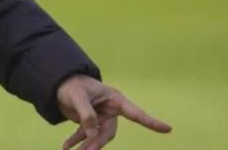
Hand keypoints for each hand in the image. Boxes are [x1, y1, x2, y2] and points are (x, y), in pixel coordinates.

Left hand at [57, 74, 171, 149]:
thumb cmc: (72, 86)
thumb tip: (92, 135)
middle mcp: (110, 110)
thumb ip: (86, 114)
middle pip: (110, 132)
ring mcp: (101, 117)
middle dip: (98, 143)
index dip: (151, 122)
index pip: (135, 113)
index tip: (167, 129)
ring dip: (86, 145)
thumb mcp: (77, 97)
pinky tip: (66, 146)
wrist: (60, 84)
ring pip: (98, 137)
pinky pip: (86, 135)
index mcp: (114, 99)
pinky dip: (76, 141)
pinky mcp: (91, 122)